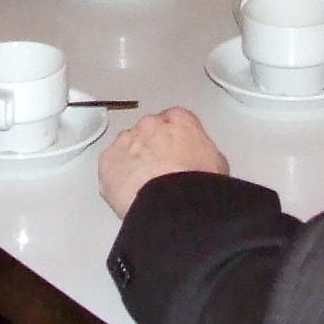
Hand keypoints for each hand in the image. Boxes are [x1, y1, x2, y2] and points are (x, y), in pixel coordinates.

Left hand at [100, 107, 228, 217]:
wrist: (175, 203)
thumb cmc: (198, 185)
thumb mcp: (216, 163)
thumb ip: (201, 151)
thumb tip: (196, 160)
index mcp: (179, 120)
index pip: (176, 121)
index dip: (176, 140)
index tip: (178, 155)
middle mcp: (150, 124)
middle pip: (148, 132)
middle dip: (152, 149)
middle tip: (162, 175)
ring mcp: (126, 141)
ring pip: (126, 149)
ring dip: (133, 163)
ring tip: (145, 189)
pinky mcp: (107, 162)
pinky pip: (110, 168)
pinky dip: (117, 179)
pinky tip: (130, 195)